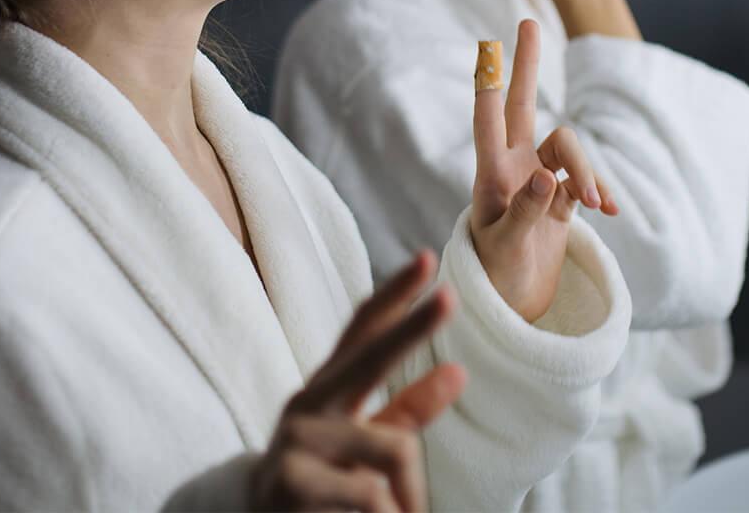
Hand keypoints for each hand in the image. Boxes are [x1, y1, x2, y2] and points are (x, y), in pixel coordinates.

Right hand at [251, 252, 466, 512]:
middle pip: (370, 357)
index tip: (426, 259)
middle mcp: (309, 401)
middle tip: (450, 297)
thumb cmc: (325, 485)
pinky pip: (371, 494)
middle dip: (414, 328)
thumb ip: (408, 412)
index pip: (362, 330)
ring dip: (409, 494)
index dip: (394, 294)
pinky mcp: (290, 479)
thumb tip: (458, 372)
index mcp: (329, 387)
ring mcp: (296, 437)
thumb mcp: (366, 446)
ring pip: (394, 448)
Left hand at [470, 20, 617, 321]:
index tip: (487, 49)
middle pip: (523, 105)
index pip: (488, 121)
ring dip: (587, 170)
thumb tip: (548, 177)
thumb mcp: (504, 246)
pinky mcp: (561, 196)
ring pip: (569, 147)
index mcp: (490, 174)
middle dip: (528, 66)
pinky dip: (598, 189)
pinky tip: (607, 210)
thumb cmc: (495, 273)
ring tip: (596, 205)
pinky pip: (585, 178)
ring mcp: (539, 177)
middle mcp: (513, 166)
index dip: (489, 86)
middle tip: (528, 22)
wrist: (512, 301)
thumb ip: (526, 212)